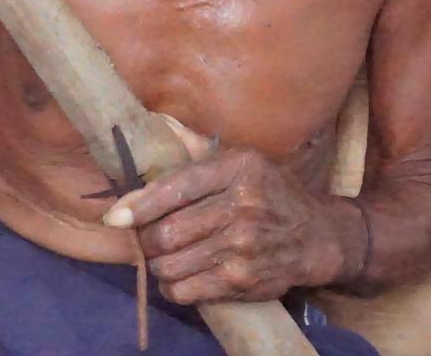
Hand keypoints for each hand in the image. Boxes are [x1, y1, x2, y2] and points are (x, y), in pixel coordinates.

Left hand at [103, 119, 349, 304]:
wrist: (316, 235)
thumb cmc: (268, 192)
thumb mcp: (241, 161)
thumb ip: (195, 154)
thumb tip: (149, 140)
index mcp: (238, 168)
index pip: (176, 187)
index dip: (139, 204)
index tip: (114, 217)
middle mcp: (242, 206)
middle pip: (167, 231)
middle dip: (145, 238)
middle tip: (144, 236)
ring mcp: (243, 247)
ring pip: (171, 263)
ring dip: (157, 263)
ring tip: (162, 255)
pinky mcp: (243, 280)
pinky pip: (186, 290)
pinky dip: (172, 286)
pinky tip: (178, 276)